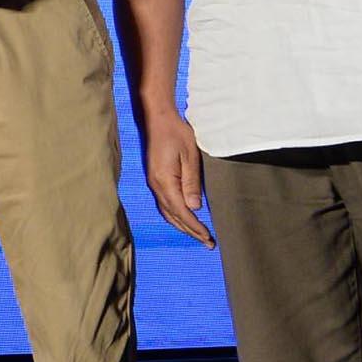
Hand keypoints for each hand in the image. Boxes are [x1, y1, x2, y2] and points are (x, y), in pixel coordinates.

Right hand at [137, 105, 213, 245]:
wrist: (158, 118)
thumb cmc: (176, 133)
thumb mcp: (189, 156)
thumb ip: (191, 182)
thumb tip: (195, 207)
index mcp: (164, 181)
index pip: (181, 212)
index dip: (195, 227)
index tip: (208, 238)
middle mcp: (156, 185)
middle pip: (173, 216)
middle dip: (190, 231)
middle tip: (208, 243)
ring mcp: (154, 183)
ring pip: (167, 212)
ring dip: (182, 225)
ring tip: (198, 235)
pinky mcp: (155, 179)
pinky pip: (164, 204)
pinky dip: (175, 216)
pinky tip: (184, 217)